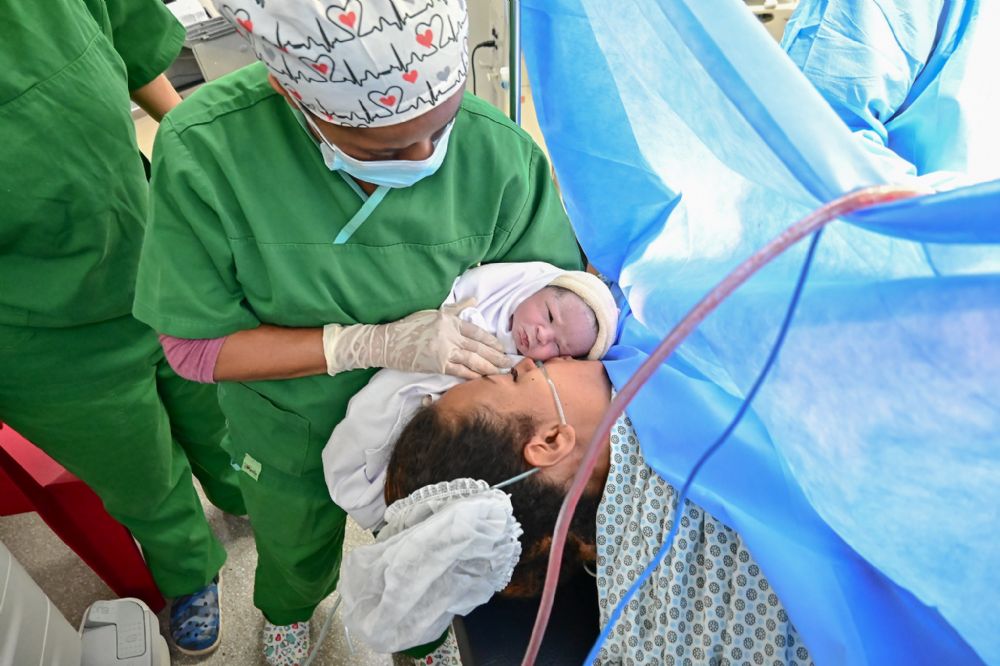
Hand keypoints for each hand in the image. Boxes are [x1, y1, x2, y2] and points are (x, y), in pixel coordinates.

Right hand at [323, 298, 512, 378]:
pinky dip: (473, 376)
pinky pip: (460, 371)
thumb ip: (455, 309)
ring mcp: (444, 350)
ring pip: (472, 360)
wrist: (388, 343)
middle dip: (495, 356)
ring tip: (501, 372)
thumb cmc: (409, 327)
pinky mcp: (437, 365)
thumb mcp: (433, 313)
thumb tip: (473, 301)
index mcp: (449, 320)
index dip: (492, 341)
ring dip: (489, 367)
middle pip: (478, 347)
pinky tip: (483, 380)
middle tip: (509, 363)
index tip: (502, 347)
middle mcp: (449, 334)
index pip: (476, 331)